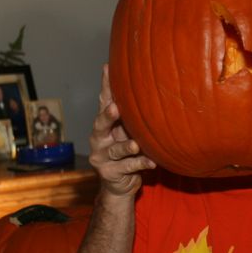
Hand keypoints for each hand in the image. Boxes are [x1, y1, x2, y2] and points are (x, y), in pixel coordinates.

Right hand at [89, 64, 154, 196]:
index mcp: (104, 124)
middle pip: (100, 124)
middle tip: (115, 108)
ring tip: (136, 145)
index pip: (104, 101)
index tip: (107, 68)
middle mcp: (99, 138)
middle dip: (107, 116)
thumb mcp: (127, 131)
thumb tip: (149, 83)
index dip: (105, 85)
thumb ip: (131, 114)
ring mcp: (102, 156)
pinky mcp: (110, 173)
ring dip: (126, 146)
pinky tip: (153, 163)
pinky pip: (128, 167)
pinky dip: (141, 164)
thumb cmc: (127, 150)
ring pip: (116, 150)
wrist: (120, 183)